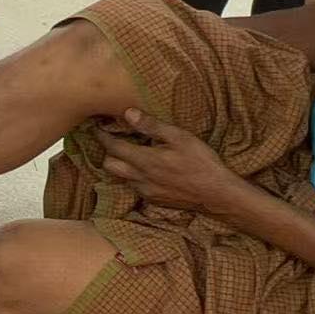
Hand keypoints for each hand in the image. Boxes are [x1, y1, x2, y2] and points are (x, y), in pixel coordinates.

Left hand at [97, 109, 242, 213]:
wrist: (217, 195)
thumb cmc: (201, 163)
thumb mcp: (180, 138)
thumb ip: (152, 126)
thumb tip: (128, 113)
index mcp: (144, 161)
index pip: (113, 147)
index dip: (102, 135)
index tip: (97, 126)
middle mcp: (140, 178)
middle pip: (109, 165)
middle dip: (107, 151)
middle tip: (113, 139)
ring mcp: (146, 191)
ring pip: (121, 178)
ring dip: (121, 165)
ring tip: (130, 152)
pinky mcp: (154, 200)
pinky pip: (135, 187)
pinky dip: (134, 176)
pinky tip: (147, 168)